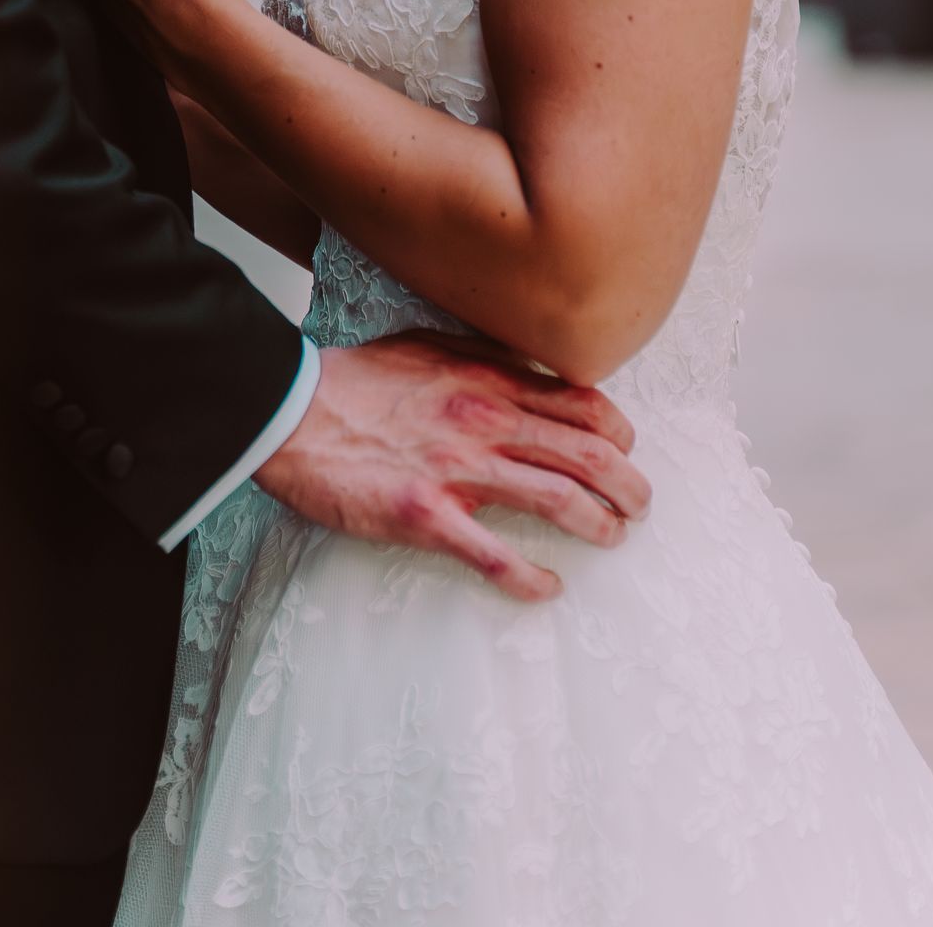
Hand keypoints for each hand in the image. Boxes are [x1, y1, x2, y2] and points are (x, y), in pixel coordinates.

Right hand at [255, 331, 649, 602]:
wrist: (292, 411)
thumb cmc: (356, 380)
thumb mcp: (428, 345)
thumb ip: (482, 357)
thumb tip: (528, 368)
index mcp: (486, 379)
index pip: (581, 403)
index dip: (618, 430)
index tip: (626, 448)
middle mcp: (483, 420)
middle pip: (586, 452)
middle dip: (627, 482)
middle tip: (639, 504)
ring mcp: (457, 470)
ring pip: (557, 499)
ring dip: (599, 524)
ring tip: (613, 537)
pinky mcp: (426, 516)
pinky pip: (495, 556)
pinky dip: (532, 578)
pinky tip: (549, 587)